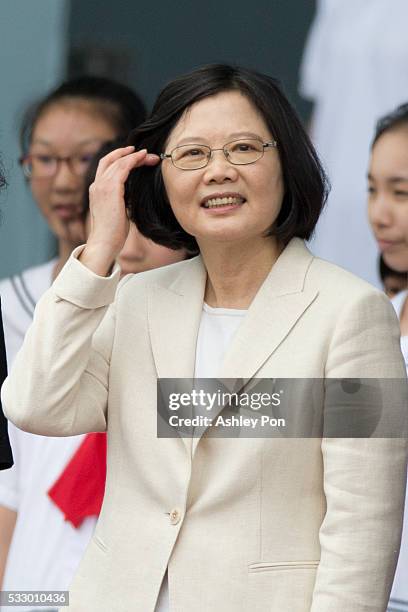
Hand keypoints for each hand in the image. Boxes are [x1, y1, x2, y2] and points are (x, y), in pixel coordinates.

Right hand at [80, 146, 159, 275]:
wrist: (105, 242)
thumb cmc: (113, 233)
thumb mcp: (117, 212)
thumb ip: (122, 200)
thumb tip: (133, 196)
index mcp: (96, 190)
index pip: (106, 167)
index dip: (119, 158)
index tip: (135, 158)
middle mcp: (96, 185)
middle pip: (111, 160)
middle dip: (128, 154)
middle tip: (145, 153)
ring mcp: (102, 186)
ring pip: (118, 161)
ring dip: (135, 156)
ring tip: (149, 156)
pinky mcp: (110, 189)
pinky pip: (123, 167)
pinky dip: (134, 160)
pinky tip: (144, 158)